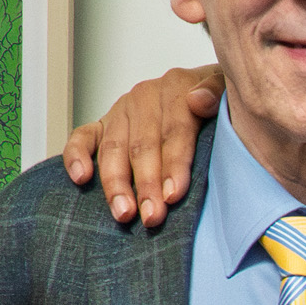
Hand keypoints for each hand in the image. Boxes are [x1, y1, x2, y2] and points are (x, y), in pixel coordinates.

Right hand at [59, 64, 221, 227]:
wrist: (204, 91)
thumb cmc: (217, 103)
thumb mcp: (228, 90)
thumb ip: (218, 92)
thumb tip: (198, 100)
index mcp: (176, 88)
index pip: (174, 130)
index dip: (174, 164)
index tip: (174, 194)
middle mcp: (144, 98)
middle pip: (143, 145)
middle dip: (146, 184)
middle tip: (152, 216)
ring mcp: (121, 112)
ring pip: (113, 149)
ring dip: (116, 183)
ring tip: (124, 213)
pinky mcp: (102, 125)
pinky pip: (82, 138)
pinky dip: (76, 157)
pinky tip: (81, 179)